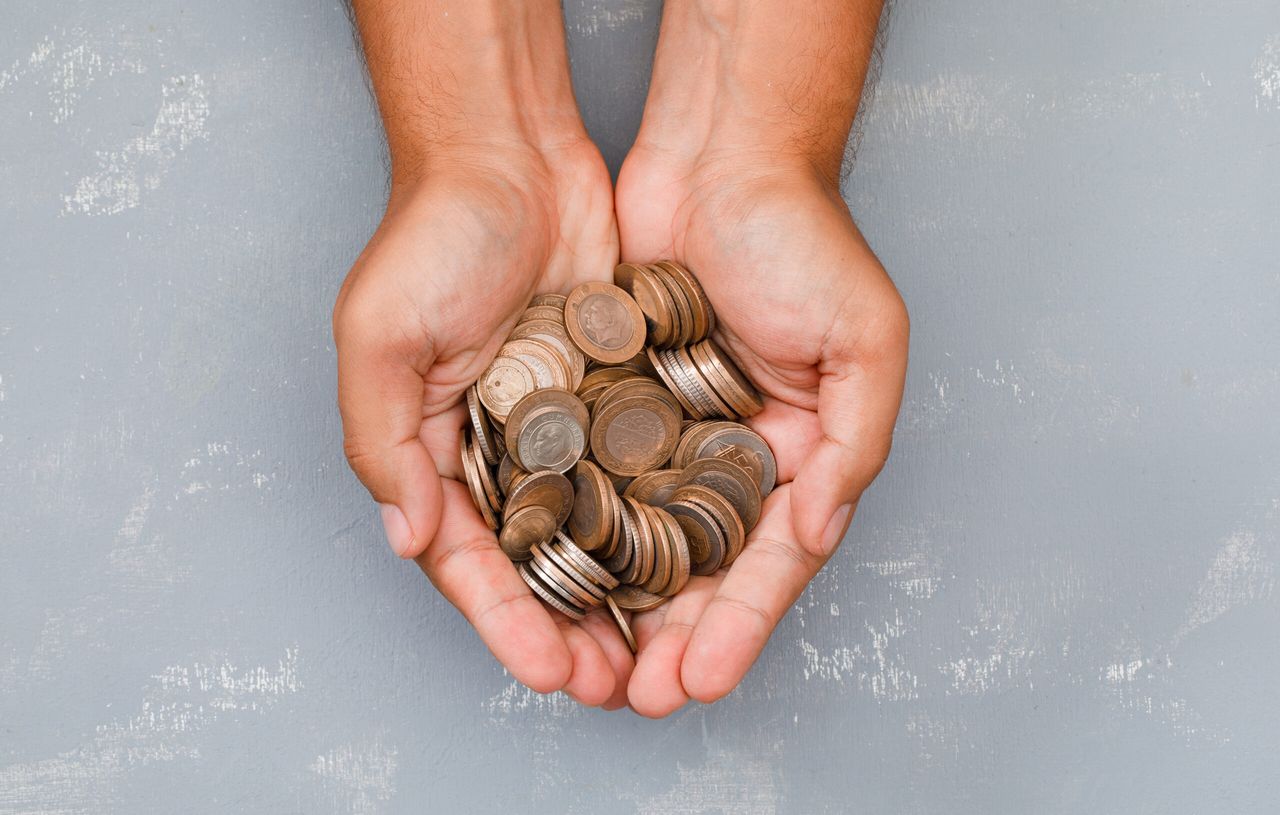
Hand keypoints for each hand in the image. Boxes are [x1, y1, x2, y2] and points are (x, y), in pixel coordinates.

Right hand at [334, 139, 634, 706]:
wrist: (511, 154)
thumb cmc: (433, 237)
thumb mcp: (380, 336)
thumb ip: (385, 440)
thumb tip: (408, 536)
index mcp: (436, 452)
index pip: (471, 560)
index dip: (507, 621)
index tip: (551, 672)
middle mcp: (500, 451)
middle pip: (538, 563)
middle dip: (571, 629)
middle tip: (617, 687)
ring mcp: (561, 427)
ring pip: (596, 531)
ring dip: (622, 593)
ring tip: (659, 652)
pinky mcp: (613, 396)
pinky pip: (637, 469)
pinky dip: (657, 518)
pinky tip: (691, 563)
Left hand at [613, 146, 908, 715]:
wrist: (720, 156)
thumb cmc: (804, 238)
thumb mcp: (866, 340)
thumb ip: (857, 440)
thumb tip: (817, 528)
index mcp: (799, 456)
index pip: (770, 562)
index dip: (738, 627)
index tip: (701, 681)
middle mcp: (732, 456)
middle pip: (701, 569)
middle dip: (671, 639)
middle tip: (636, 698)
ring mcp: (669, 433)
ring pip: (639, 538)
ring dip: (618, 606)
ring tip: (588, 665)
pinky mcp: (611, 403)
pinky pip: (590, 476)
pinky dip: (574, 528)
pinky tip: (549, 577)